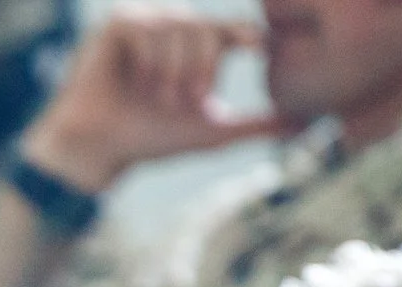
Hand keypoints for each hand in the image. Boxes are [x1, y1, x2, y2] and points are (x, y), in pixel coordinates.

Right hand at [20, 9, 284, 193]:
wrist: (101, 148)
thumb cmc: (151, 139)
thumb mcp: (210, 132)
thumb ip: (253, 125)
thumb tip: (300, 125)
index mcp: (197, 47)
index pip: (230, 31)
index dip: (245, 36)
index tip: (261, 49)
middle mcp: (173, 29)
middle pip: (206, 28)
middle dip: (202, 68)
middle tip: (189, 101)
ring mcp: (145, 22)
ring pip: (178, 27)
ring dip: (173, 69)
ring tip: (158, 97)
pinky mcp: (116, 23)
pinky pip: (147, 28)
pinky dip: (148, 58)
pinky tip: (137, 82)